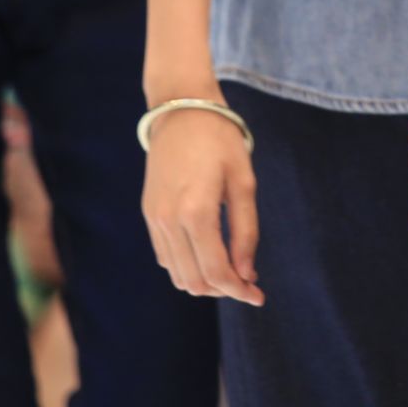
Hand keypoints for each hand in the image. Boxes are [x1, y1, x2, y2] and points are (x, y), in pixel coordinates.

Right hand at [141, 88, 262, 306]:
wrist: (180, 111)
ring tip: (232, 270)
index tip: (259, 295)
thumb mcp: (244, 183)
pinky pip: (166, 257)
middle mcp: (168, 221)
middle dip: (223, 289)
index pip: (216, 271)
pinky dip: (187, 267)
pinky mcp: (148, 215)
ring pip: (177, 275)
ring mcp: (154, 220)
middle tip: (249, 283)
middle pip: (194, 281)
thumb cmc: (220, 142)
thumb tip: (247, 274)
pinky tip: (209, 254)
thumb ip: (246, 232)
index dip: (239, 290)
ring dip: (204, 281)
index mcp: (196, 212)